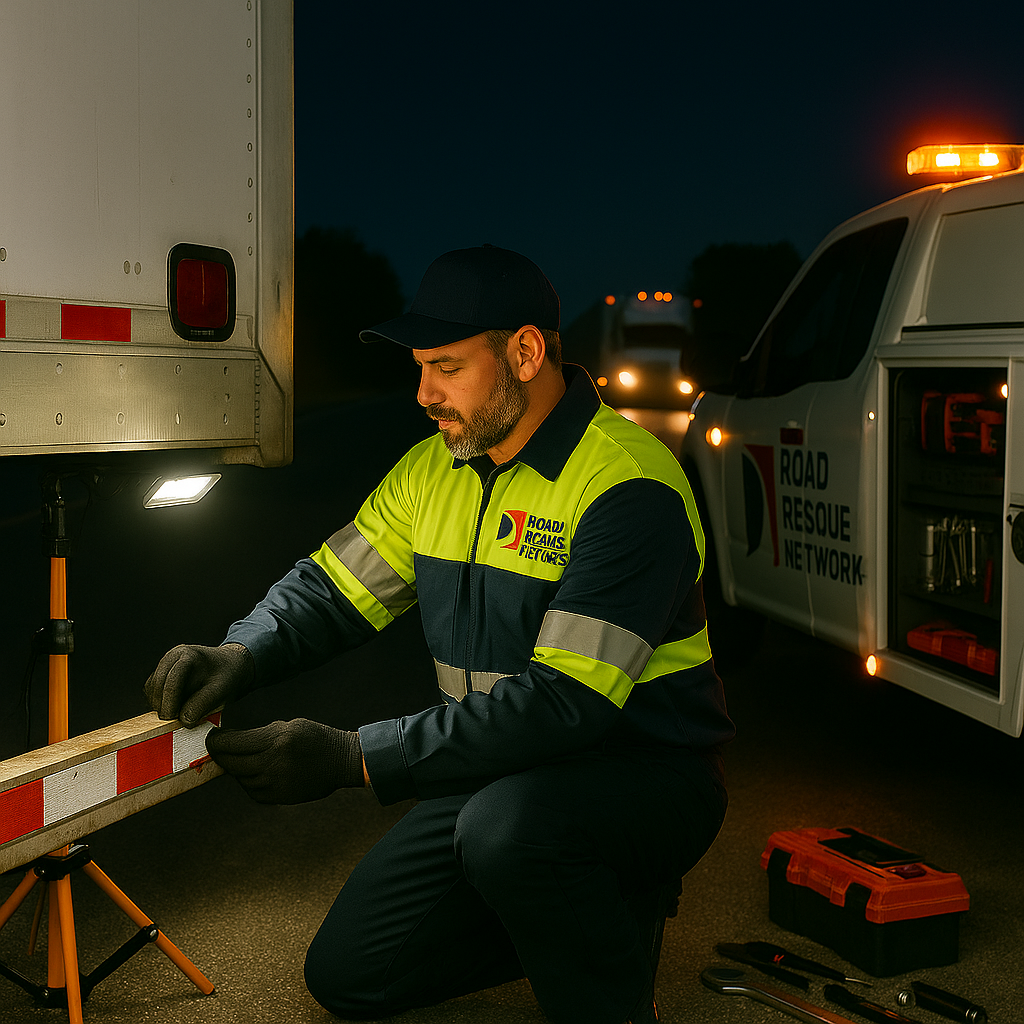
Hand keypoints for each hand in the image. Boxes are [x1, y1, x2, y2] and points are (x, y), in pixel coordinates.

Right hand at [144, 643, 253, 725]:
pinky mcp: (161, 673)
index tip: (173, 719)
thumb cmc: (227, 677)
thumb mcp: (221, 690)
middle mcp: (173, 656)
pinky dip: (159, 702)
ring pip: (151, 688)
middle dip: (163, 705)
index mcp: (189, 655)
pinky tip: (174, 708)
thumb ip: (203, 703)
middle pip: (158, 684)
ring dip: (160, 704)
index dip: (170, 702)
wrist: (229, 666)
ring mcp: (165, 663)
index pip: (172, 680)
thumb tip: (184, 720)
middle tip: (173, 722)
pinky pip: (151, 690)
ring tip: (178, 714)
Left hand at [205, 719, 363, 803]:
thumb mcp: (289, 726)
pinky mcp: (279, 797)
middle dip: (220, 754)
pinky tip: (255, 771)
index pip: (232, 744)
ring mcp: (276, 783)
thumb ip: (259, 735)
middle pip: (231, 763)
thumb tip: (229, 742)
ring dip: (236, 768)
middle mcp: (274, 763)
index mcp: (277, 740)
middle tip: (217, 748)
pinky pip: (252, 790)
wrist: (342, 761)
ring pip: (240, 778)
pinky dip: (249, 781)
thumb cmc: (314, 737)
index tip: (213, 737)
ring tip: (240, 758)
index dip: (216, 741)